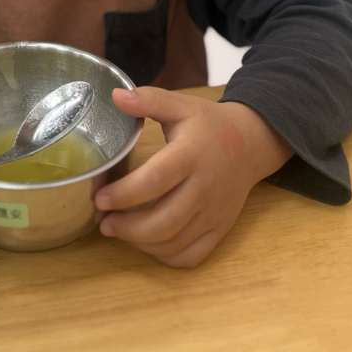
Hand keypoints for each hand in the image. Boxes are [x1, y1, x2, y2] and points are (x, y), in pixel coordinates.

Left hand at [94, 87, 292, 267]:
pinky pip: (192, 255)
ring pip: (175, 242)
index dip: (124, 194)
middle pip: (164, 221)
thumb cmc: (209, 124)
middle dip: (127, 228)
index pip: (155, 181)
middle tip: (104, 222)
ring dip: (141, 244)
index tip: (100, 198)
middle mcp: (204, 187)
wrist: (251, 144)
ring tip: (118, 231)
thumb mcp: (180, 105)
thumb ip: (149, 99)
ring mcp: (214, 212)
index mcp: (190, 155)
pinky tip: (147, 243)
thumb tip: (115, 96)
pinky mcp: (220, 228)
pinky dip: (166, 256)